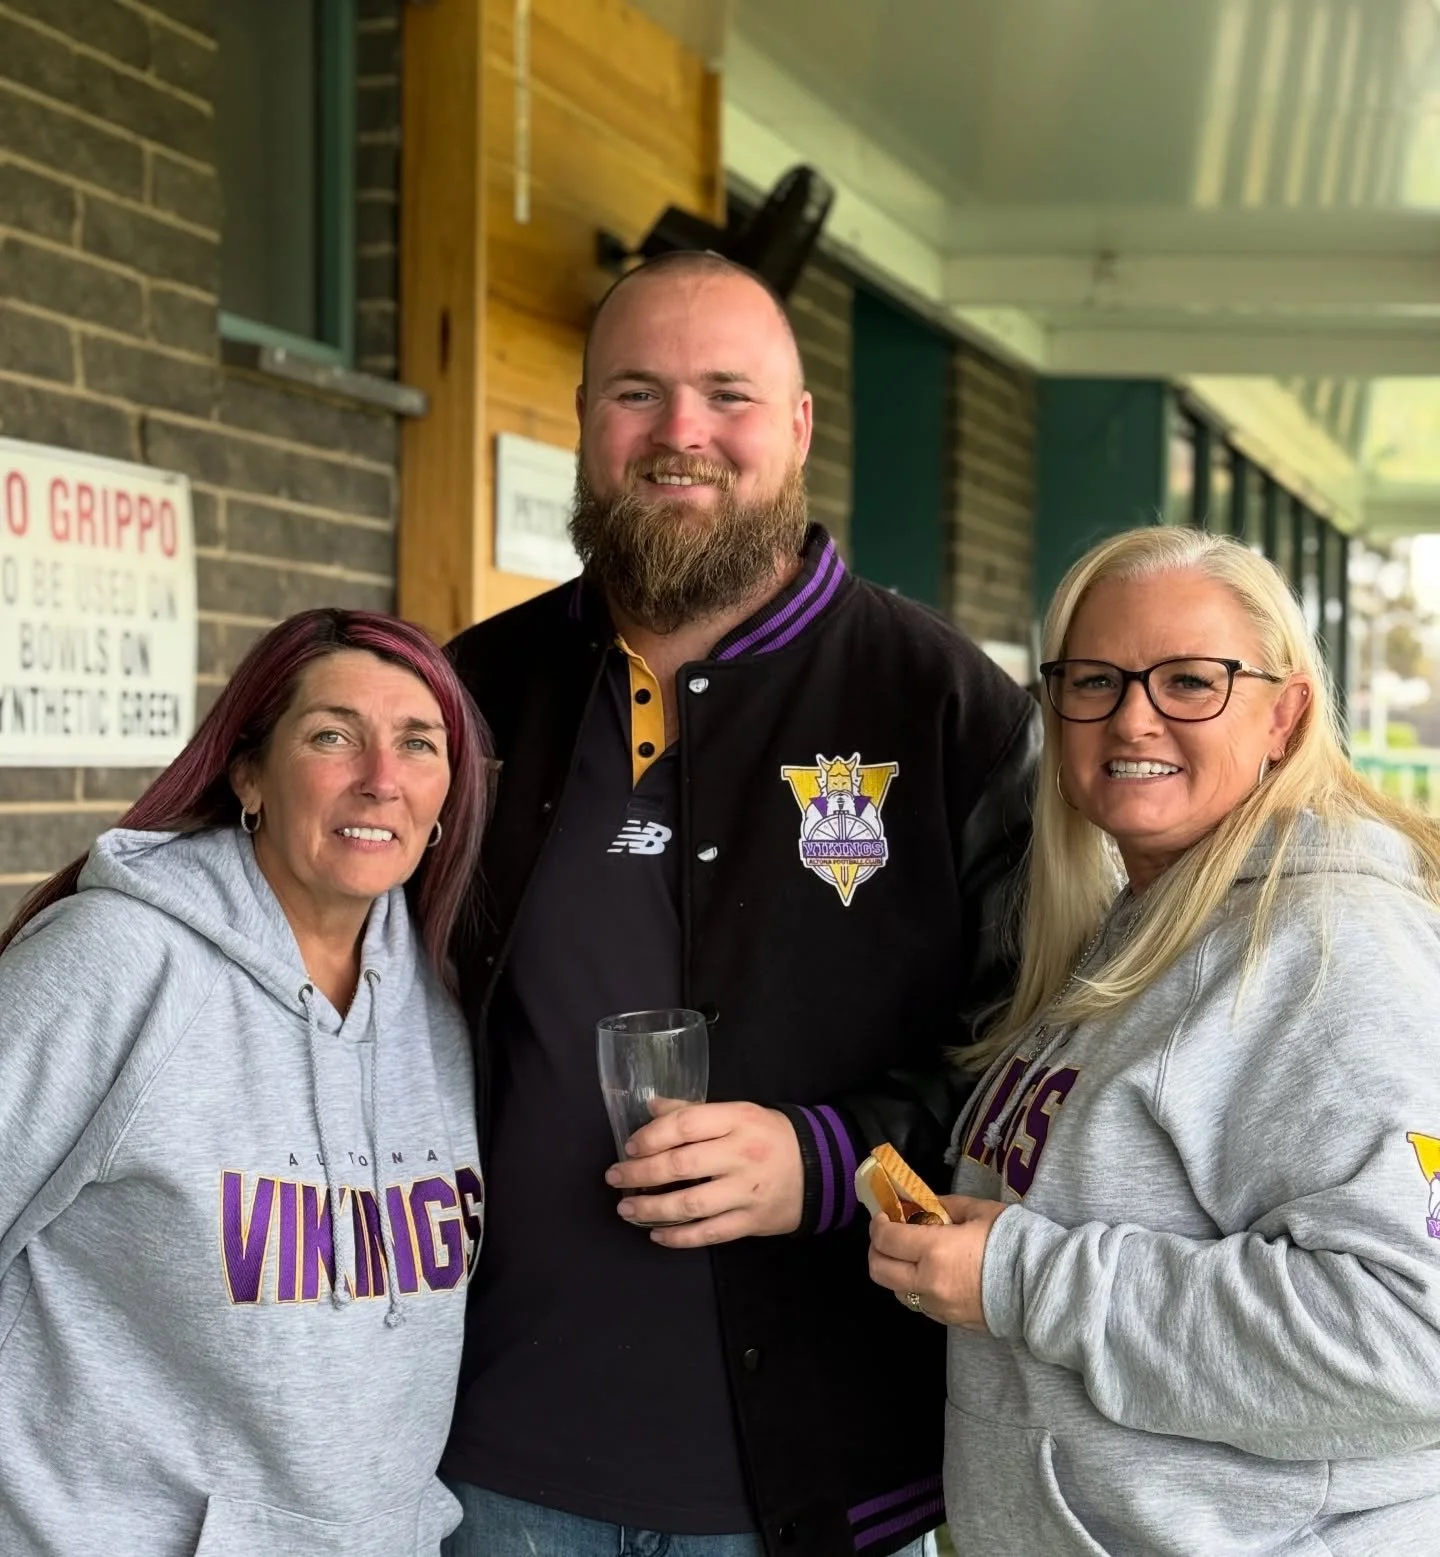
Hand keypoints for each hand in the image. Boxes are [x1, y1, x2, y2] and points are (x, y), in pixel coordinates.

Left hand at [604, 1101, 803, 1247]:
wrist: (821, 1168)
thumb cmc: (770, 1136)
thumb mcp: (738, 1113)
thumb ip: (694, 1112)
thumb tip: (651, 1108)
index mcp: (737, 1119)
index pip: (685, 1124)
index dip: (652, 1136)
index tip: (630, 1146)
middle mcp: (741, 1154)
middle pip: (681, 1165)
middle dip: (640, 1173)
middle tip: (615, 1178)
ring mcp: (747, 1191)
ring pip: (690, 1204)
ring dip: (651, 1208)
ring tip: (627, 1208)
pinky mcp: (751, 1222)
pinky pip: (708, 1233)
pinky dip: (678, 1237)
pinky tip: (656, 1234)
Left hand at [867, 1193, 1007, 1329]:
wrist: (1041, 1285)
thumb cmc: (1011, 1241)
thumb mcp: (978, 1210)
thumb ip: (944, 1205)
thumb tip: (922, 1202)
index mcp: (933, 1250)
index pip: (885, 1239)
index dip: (878, 1225)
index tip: (884, 1215)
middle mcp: (928, 1282)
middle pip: (879, 1271)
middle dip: (876, 1250)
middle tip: (888, 1236)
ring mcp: (938, 1306)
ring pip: (896, 1292)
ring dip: (895, 1272)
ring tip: (911, 1257)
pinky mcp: (949, 1322)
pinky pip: (920, 1305)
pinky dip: (916, 1289)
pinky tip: (932, 1275)